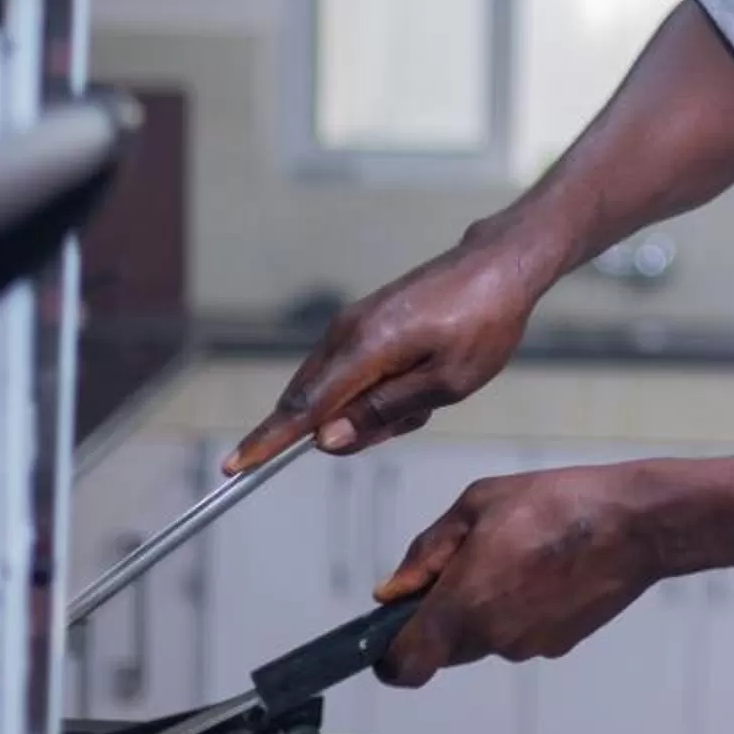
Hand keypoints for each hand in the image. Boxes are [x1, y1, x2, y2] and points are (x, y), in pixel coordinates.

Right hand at [225, 233, 538, 471]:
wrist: (498, 266)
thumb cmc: (483, 326)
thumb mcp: (446, 383)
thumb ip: (382, 412)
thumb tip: (324, 438)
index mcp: (366, 348)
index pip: (304, 408)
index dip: (268, 442)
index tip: (235, 467)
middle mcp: (347, 332)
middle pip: (312, 401)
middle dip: (348, 428)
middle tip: (413, 415)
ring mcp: (352, 323)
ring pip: (334, 390)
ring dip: (371, 409)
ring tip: (429, 392)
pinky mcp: (362, 321)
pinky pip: (351, 372)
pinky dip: (376, 390)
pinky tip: (420, 379)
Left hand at [372, 464, 673, 686]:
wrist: (635, 524)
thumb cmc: (555, 503)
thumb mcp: (476, 505)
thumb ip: (426, 552)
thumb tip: (392, 590)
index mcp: (462, 605)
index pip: (405, 666)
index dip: (388, 659)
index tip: (387, 637)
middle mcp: (491, 638)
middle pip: (443, 650)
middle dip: (441, 618)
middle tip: (465, 566)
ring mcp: (527, 647)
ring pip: (483, 640)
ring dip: (483, 611)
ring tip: (516, 557)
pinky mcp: (558, 646)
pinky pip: (519, 635)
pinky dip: (519, 611)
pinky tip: (544, 571)